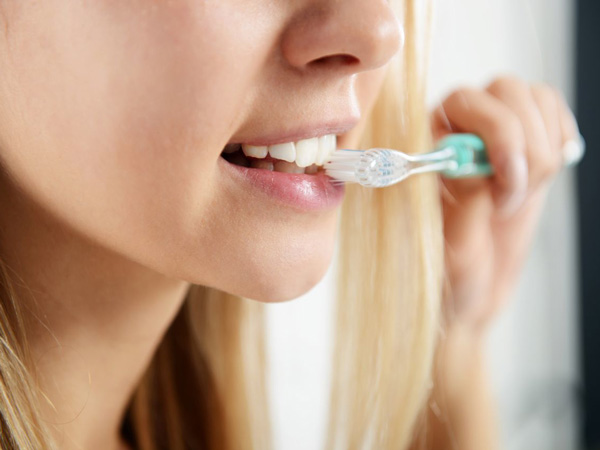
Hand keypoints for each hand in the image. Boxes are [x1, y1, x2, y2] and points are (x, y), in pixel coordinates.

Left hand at [431, 75, 580, 331]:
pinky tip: (542, 176)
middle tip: (510, 201)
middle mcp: (452, 130)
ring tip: (520, 196)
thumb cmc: (449, 274)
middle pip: (506, 92)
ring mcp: (488, 133)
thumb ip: (465, 202)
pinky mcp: (521, 143)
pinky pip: (550, 108)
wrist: (470, 290)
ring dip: (542, 151)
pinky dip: (559, 138)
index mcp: (420, 147)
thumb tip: (477, 160)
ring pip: (533, 99)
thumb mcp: (453, 248)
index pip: (464, 100)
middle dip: (523, 149)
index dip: (496, 134)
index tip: (502, 188)